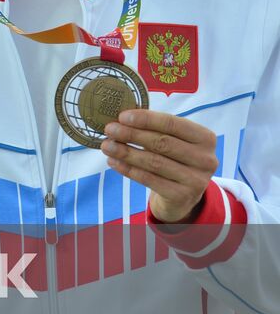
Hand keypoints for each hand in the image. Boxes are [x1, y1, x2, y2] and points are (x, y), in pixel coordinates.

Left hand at [101, 109, 217, 222]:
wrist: (182, 196)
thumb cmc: (174, 160)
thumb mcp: (173, 141)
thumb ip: (154, 129)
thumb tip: (121, 119)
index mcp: (205, 138)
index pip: (173, 124)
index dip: (146, 119)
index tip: (122, 116)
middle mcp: (206, 159)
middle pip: (162, 143)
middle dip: (132, 134)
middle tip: (109, 130)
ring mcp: (196, 180)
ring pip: (154, 162)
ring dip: (126, 152)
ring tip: (107, 146)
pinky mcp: (182, 196)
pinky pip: (149, 180)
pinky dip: (128, 169)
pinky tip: (113, 162)